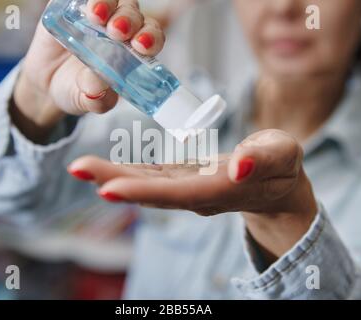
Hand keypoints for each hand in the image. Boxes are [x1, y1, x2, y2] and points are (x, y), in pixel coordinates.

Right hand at [11, 0, 164, 140]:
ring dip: (108, 3)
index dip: (151, 38)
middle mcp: (120, 28)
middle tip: (117, 31)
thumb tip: (97, 87)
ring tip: (97, 16)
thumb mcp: (89, 102)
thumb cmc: (78, 90)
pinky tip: (83, 5)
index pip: (151, 37)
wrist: (47, 82)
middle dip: (129, 20)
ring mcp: (98, 14)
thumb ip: (97, 100)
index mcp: (133, 51)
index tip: (141, 45)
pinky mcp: (73, 5)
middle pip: (133, 14)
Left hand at [67, 129, 317, 260]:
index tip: (108, 189)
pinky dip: (126, 171)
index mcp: (221, 188)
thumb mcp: (283, 155)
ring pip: (147, 184)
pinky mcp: (181, 179)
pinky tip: (102, 167)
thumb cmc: (281, 166)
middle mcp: (197, 194)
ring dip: (112, 176)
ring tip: (80, 168)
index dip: (144, 191)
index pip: (178, 193)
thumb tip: (239, 165)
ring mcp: (187, 188)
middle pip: (152, 191)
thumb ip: (264, 159)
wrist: (274, 185)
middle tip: (77, 170)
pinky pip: (151, 176)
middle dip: (115, 182)